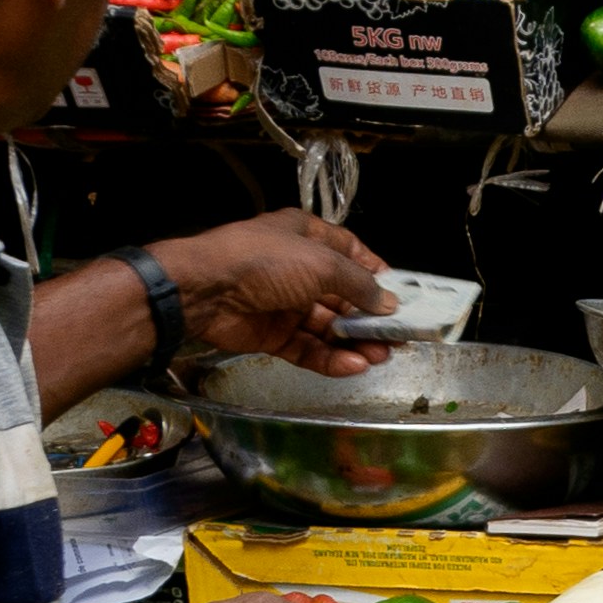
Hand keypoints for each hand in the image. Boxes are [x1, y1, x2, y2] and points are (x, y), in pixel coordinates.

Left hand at [161, 218, 399, 374]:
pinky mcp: (272, 335)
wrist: (204, 290)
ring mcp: (283, 304)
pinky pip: (307, 348)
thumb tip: (388, 304)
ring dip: (354, 341)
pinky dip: (330, 358)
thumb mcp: (321, 264)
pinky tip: (353, 366)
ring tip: (381, 356)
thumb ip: (359, 285)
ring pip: (327, 326)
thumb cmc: (266, 262)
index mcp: (305, 236)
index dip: (374, 272)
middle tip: (397, 337)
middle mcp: (296, 268)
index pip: (349, 252)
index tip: (399, 294)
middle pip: (342, 295)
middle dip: (369, 317)